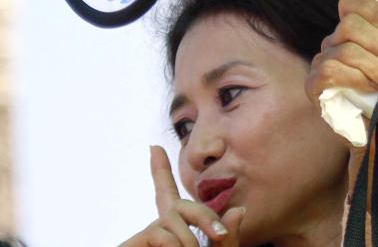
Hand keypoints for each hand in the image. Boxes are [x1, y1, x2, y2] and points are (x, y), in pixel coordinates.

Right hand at [118, 146, 243, 246]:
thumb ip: (230, 238)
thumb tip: (239, 210)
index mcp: (177, 229)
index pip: (169, 195)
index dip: (159, 170)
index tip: (153, 146)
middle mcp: (158, 230)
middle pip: (179, 204)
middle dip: (204, 215)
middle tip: (220, 237)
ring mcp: (144, 238)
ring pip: (174, 221)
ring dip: (192, 242)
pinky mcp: (132, 246)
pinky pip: (161, 234)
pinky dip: (176, 246)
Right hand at [305, 0, 377, 198]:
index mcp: (360, 32)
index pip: (351, 3)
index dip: (371, 9)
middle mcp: (337, 43)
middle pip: (350, 24)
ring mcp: (323, 64)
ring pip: (345, 50)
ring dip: (376, 68)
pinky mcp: (316, 87)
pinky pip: (331, 71)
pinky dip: (358, 79)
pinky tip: (373, 91)